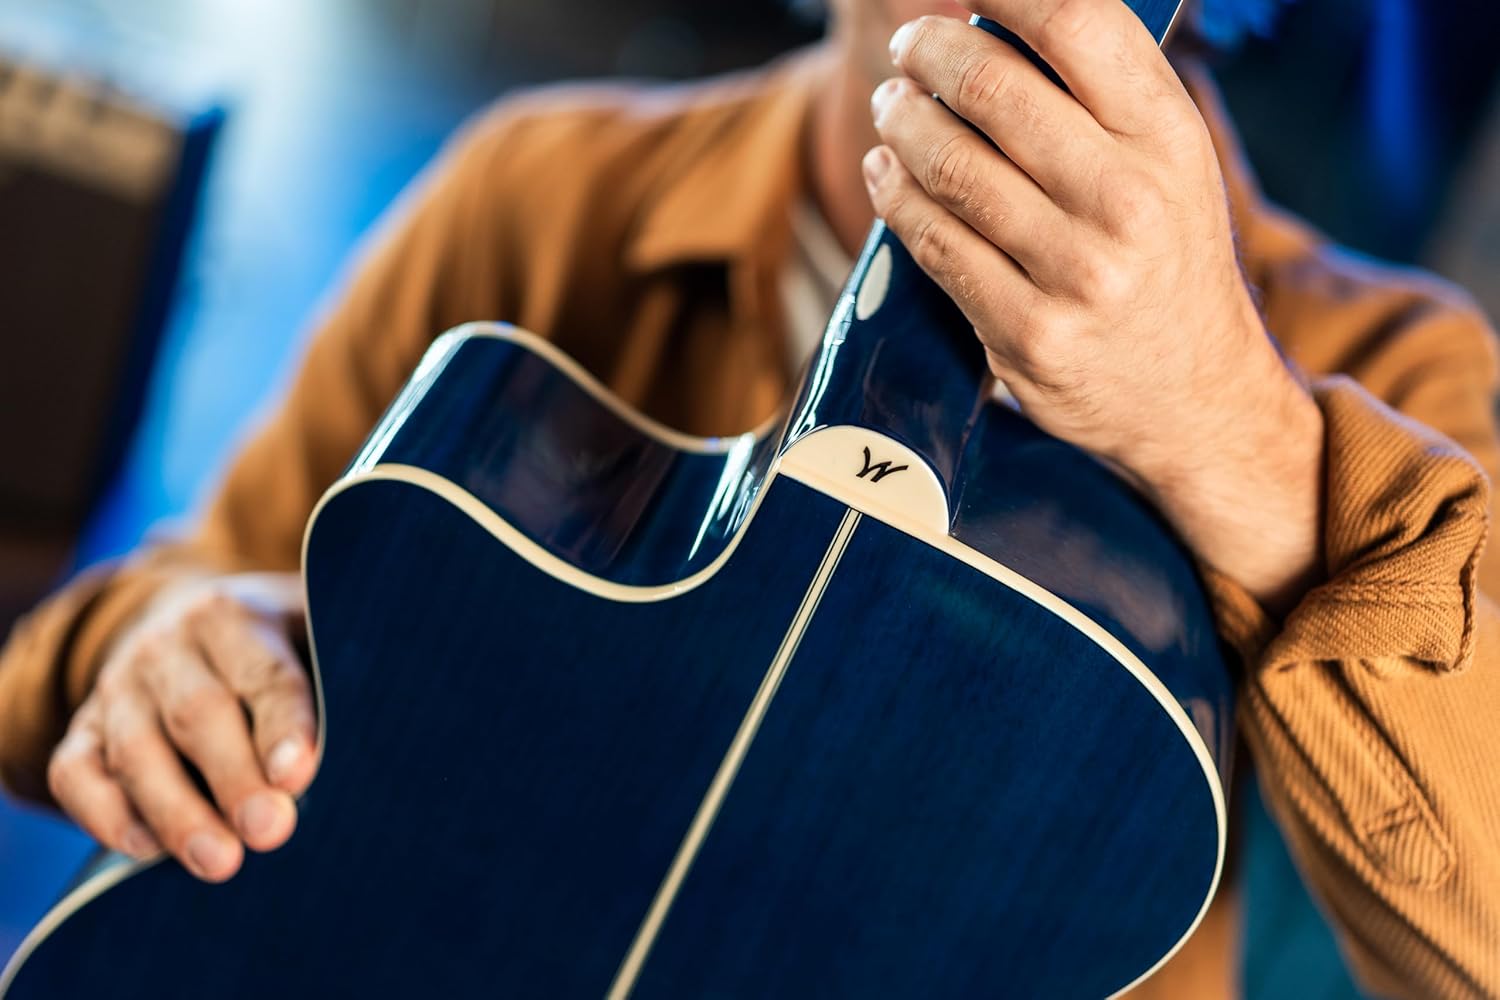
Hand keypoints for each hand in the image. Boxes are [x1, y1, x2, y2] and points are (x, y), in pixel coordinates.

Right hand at [47, 573, 316, 881]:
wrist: (187, 623)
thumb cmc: (276, 648)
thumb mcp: (310, 635)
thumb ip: (336, 677)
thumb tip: (376, 744)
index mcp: (236, 617)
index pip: (265, 673)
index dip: (284, 726)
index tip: (299, 775)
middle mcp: (169, 646)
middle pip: (197, 714)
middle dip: (234, 778)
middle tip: (269, 831)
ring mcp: (117, 686)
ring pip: (135, 750)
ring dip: (176, 812)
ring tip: (218, 862)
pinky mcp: (80, 727)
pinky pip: (76, 773)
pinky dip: (104, 814)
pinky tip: (144, 850)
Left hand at [864, 0, 1323, 611]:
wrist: (1193, 398)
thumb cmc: (1167, 262)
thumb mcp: (1171, 166)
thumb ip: (1105, 97)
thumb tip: (1005, 18)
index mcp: (1169, 140)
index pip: (1077, 24)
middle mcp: (1127, 202)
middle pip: (993, 89)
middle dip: (930, 52)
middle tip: (910, 47)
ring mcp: (1074, 273)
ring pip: (949, 167)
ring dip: (901, 122)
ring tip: (892, 106)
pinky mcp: (1025, 333)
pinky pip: (934, 245)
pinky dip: (895, 196)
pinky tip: (887, 173)